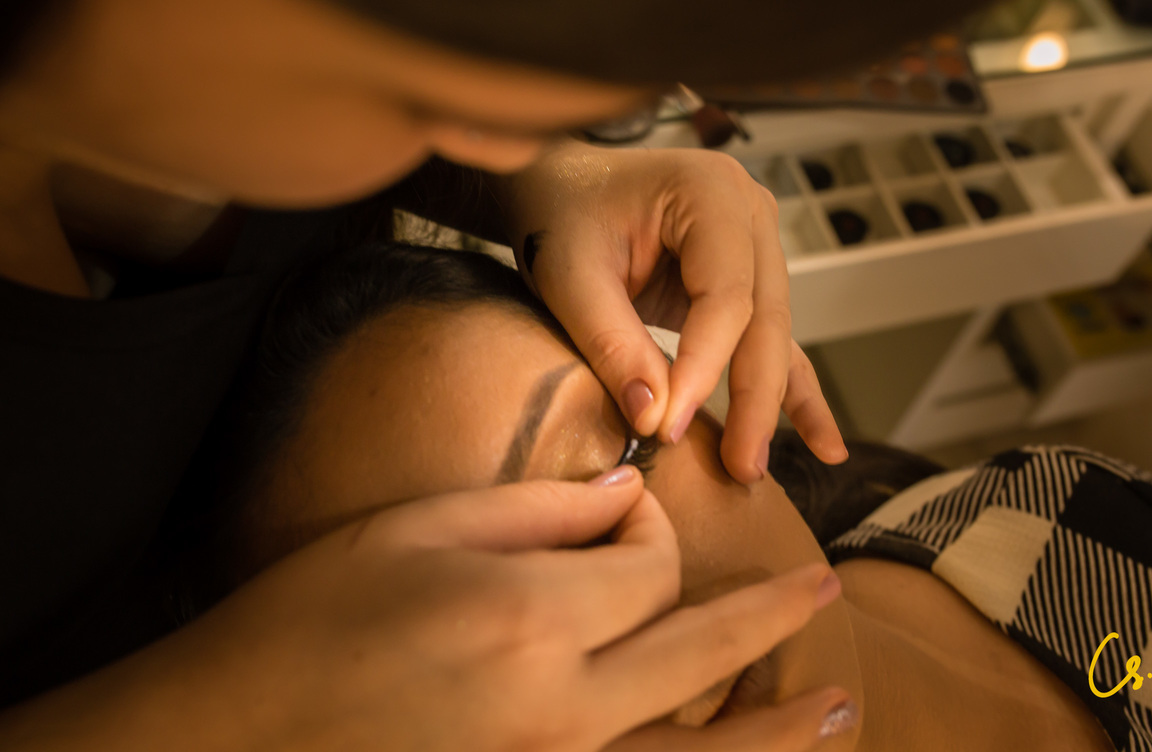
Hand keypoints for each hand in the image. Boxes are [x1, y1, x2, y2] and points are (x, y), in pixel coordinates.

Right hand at [0, 469, 842, 751]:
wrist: (236, 735)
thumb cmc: (311, 621)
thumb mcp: (418, 530)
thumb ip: (537, 509)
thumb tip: (624, 498)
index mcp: (528, 617)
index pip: (646, 564)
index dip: (650, 527)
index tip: (628, 509)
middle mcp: (559, 706)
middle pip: (699, 652)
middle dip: (768, 615)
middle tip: (822, 588)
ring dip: (779, 731)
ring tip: (840, 708)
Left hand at [498, 140, 846, 483]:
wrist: (557, 187)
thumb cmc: (559, 215)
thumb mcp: (569, 274)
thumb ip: (611, 342)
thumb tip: (654, 416)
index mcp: (711, 192)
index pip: (726, 297)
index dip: (703, 368)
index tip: (669, 428)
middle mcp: (749, 212)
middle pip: (764, 319)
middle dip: (752, 399)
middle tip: (739, 466)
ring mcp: (756, 244)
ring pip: (773, 335)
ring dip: (768, 404)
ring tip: (757, 466)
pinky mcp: (746, 279)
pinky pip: (774, 338)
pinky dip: (792, 391)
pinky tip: (824, 443)